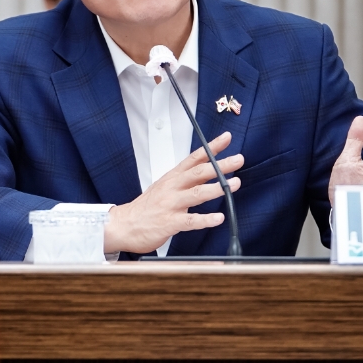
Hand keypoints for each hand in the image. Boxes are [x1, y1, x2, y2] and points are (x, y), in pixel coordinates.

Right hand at [105, 131, 242, 253]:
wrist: (124, 224)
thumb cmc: (147, 207)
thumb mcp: (165, 186)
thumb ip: (185, 179)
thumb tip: (206, 171)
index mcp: (172, 177)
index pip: (194, 158)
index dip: (211, 147)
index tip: (227, 138)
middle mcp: (172, 187)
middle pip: (198, 172)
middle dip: (220, 165)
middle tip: (237, 159)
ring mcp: (170, 204)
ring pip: (196, 193)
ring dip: (217, 188)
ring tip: (234, 184)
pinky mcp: (169, 222)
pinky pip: (190, 220)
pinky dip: (205, 219)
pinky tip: (218, 218)